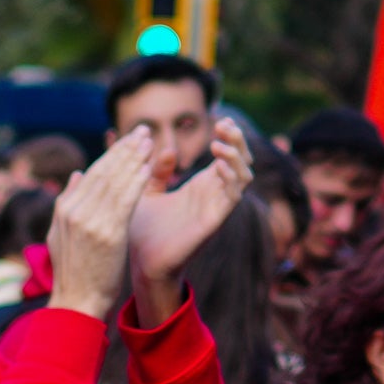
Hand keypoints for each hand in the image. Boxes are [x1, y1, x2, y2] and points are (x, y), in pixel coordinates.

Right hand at [45, 130, 156, 323]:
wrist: (78, 302)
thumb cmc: (75, 270)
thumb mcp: (61, 235)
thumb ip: (67, 202)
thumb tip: (77, 174)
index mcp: (65, 210)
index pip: (92, 173)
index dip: (112, 153)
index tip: (128, 139)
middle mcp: (75, 211)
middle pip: (104, 172)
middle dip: (125, 149)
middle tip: (143, 131)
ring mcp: (91, 222)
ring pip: (116, 181)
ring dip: (134, 158)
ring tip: (149, 141)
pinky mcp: (109, 233)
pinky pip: (126, 200)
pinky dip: (137, 180)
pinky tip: (148, 167)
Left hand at [124, 118, 252, 321]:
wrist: (140, 263)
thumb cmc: (143, 232)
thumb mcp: (146, 193)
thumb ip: (157, 172)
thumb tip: (166, 148)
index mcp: (200, 187)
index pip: (227, 157)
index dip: (229, 137)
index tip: (220, 120)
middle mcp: (213, 196)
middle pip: (241, 162)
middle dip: (238, 141)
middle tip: (224, 125)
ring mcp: (216, 208)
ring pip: (243, 176)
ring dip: (237, 156)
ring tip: (221, 143)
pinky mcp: (214, 221)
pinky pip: (233, 196)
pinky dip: (232, 177)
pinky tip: (220, 163)